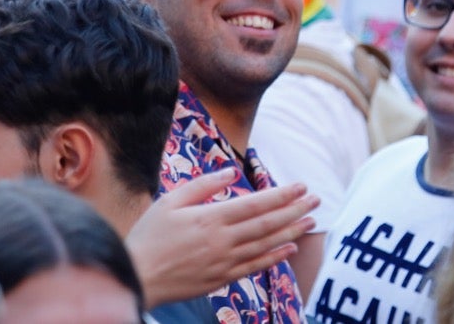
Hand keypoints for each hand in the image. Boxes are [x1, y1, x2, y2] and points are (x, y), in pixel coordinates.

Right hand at [127, 168, 318, 308]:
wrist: (137, 277)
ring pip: (265, 245)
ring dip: (290, 232)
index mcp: (210, 218)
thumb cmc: (149, 235)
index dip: (281, 195)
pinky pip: (254, 268)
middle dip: (294, 210)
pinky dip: (274, 258)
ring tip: (310, 221)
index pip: (255, 204)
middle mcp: (222, 241)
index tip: (301, 186)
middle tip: (316, 199)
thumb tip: (230, 173)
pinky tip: (289, 249)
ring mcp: (224, 262)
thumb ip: (202, 186)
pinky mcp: (221, 279)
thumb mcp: (169, 201)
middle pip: (267, 224)